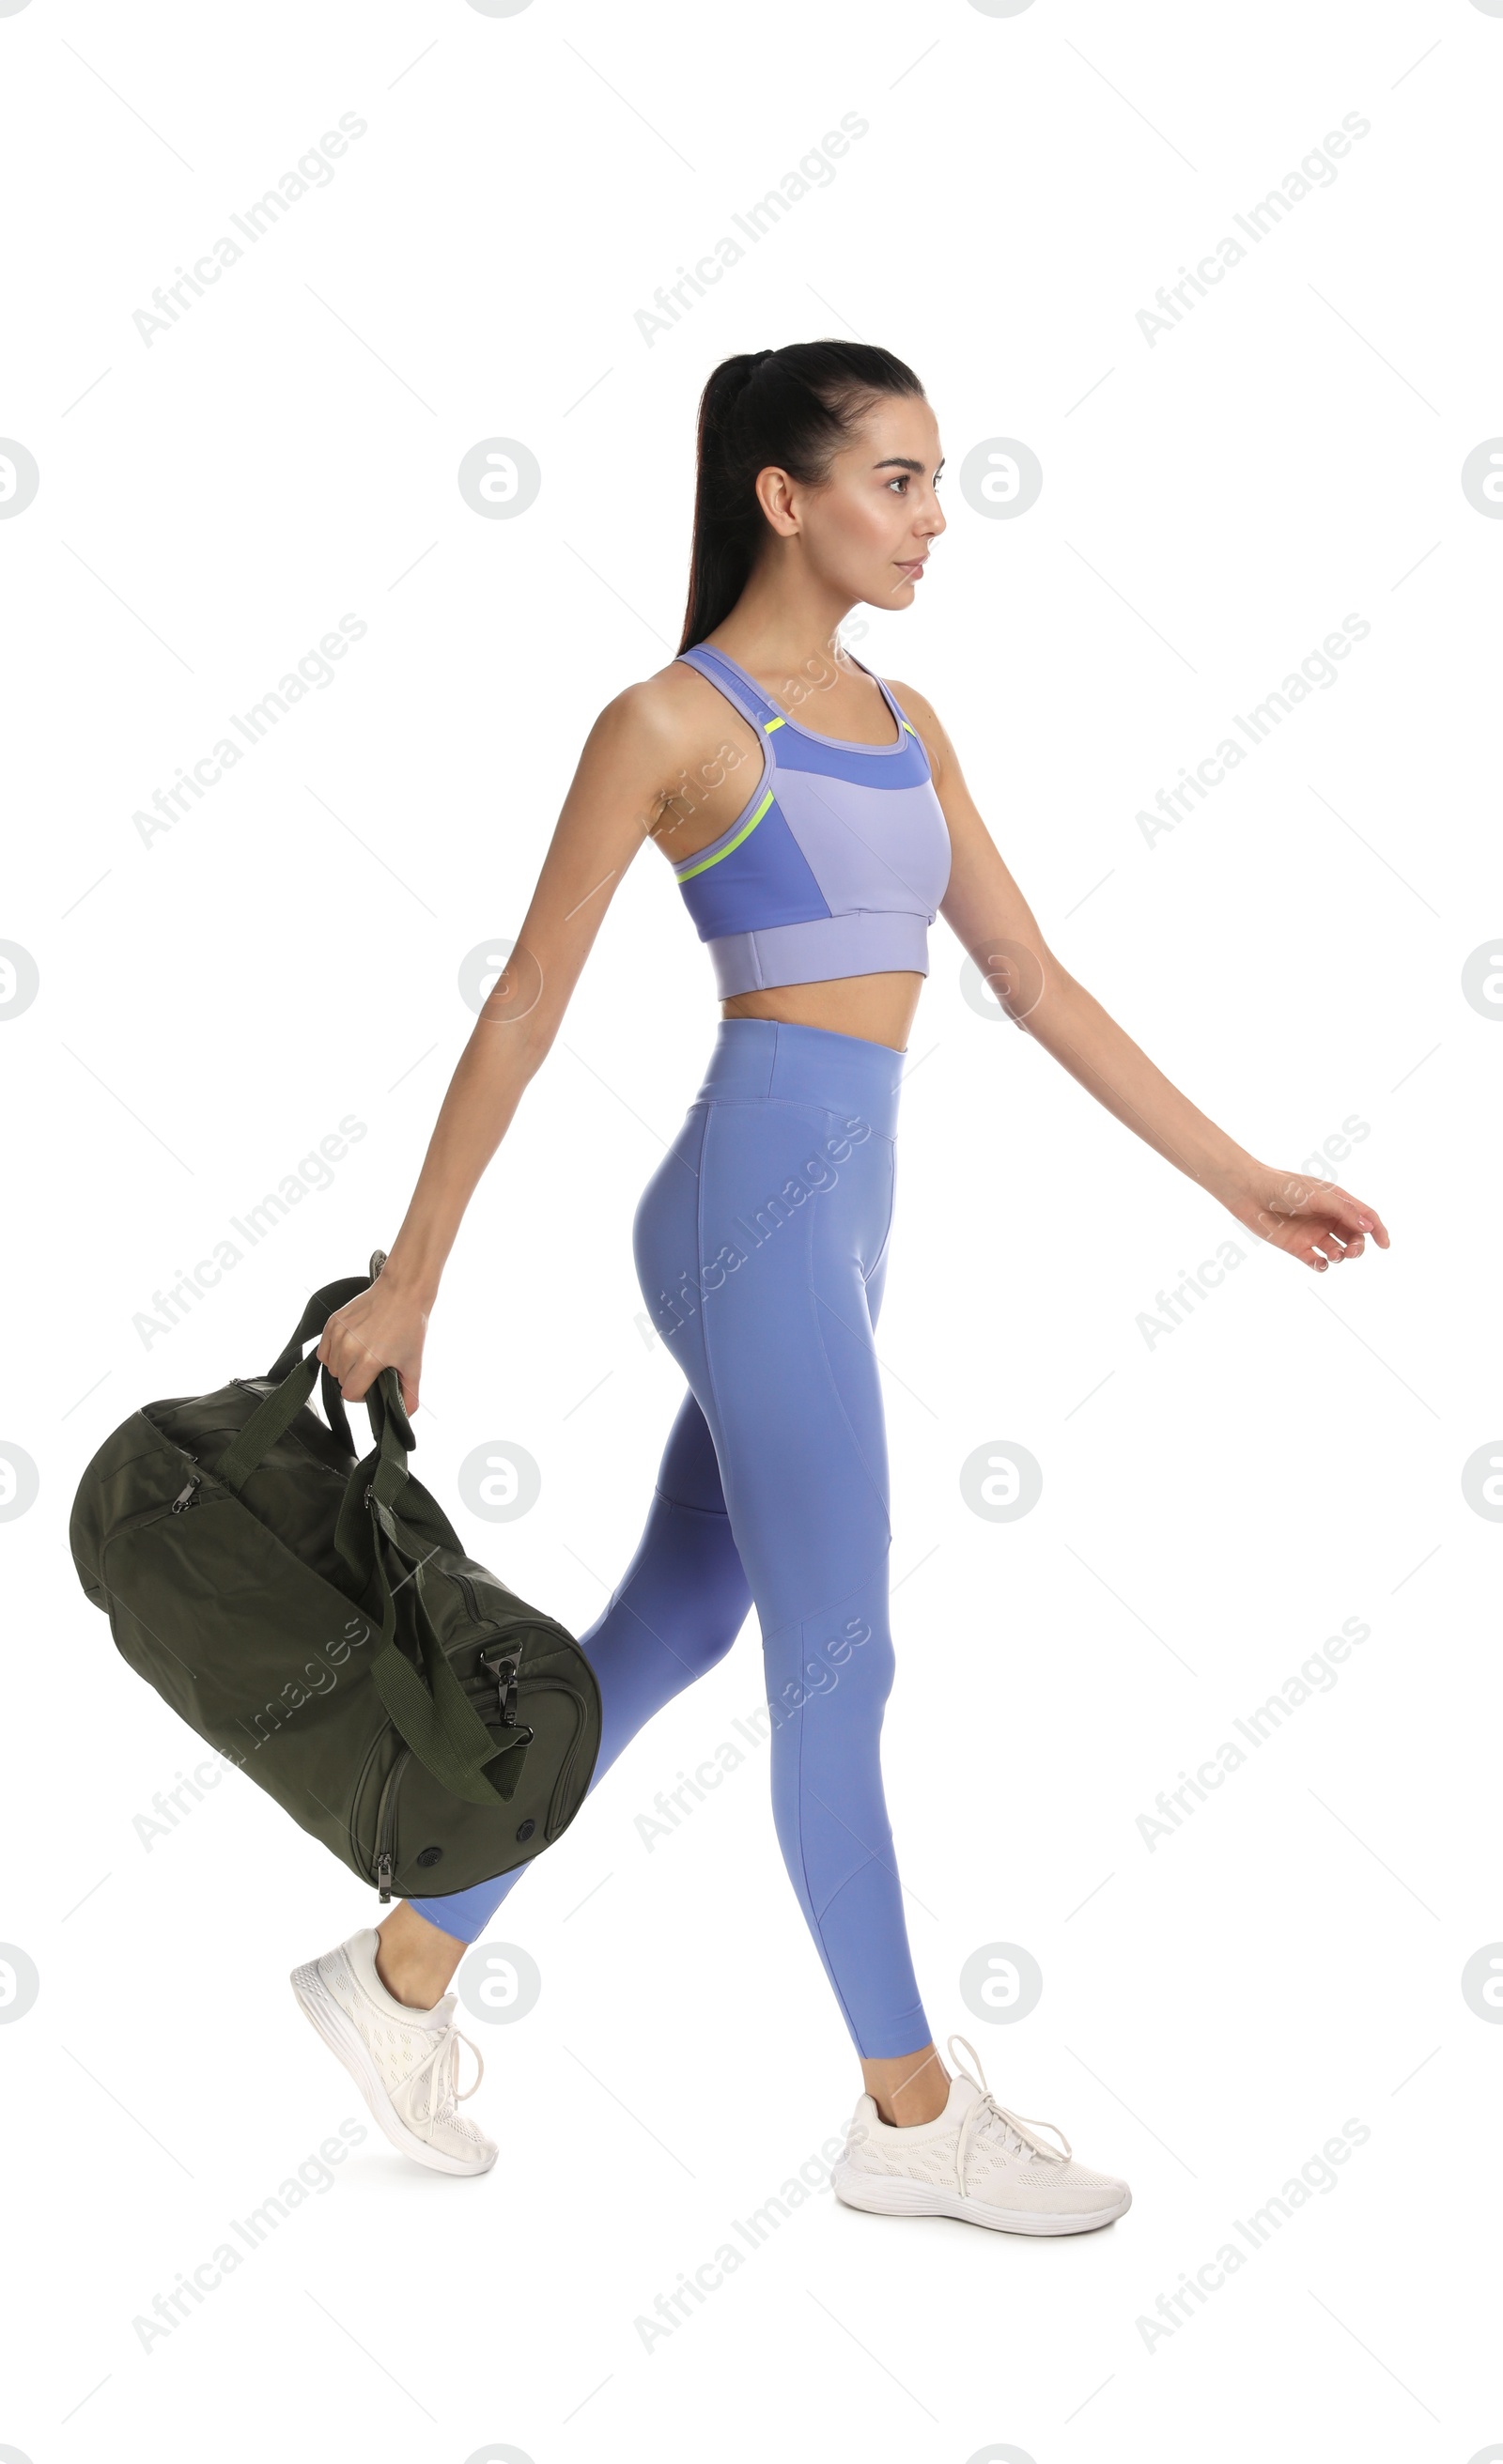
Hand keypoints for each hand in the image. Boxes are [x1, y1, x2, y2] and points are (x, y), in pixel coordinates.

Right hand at [316, 1267, 429, 1411]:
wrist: (402, 1292)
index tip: (372, 1385)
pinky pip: (324, 1351)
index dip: (361, 1395)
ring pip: (331, 1367)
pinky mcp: (332, 1323)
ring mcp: (338, 1334)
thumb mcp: (414, 1363)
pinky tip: (350, 1348)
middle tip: (371, 1369)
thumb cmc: (410, 1326)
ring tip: (362, 1356)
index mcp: (368, 1360)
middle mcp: (349, 1348)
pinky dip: (334, 1354)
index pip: (350, 1394)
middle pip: (340, 1381)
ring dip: (344, 1368)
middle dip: (355, 1380)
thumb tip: (405, 1416)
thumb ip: (409, 1394)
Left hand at [1224, 1164, 1389, 1271]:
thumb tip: (1368, 1226)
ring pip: (1338, 1250)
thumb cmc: (1284, 1187)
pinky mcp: (1298, 1247)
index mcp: (1337, 1200)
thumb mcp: (1318, 1195)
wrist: (1249, 1193)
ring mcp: (1313, 1233)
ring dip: (1342, 1256)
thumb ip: (1344, 1210)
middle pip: (1354, 1236)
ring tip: (1336, 1256)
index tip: (1385, 1245)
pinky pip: (1317, 1261)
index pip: (1365, 1216)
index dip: (1378, 1230)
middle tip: (1352, 1252)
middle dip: (1358, 1246)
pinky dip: (1323, 1265)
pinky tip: (1321, 1262)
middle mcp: (1328, 1217)